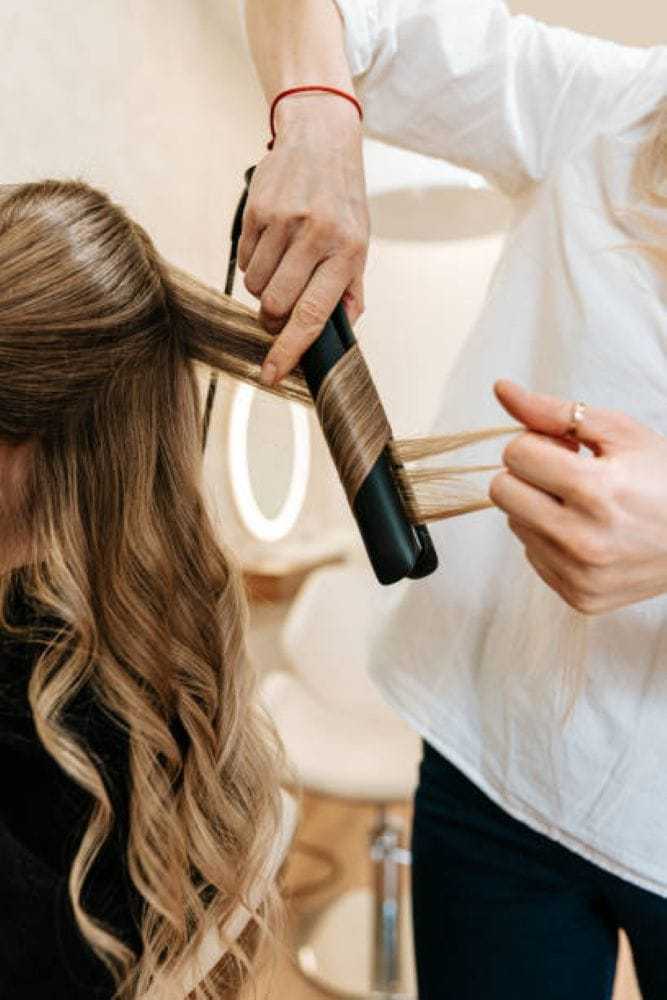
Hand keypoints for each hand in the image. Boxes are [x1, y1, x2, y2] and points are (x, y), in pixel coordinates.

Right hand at [237, 96, 369, 385]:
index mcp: (347, 252)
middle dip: (272, 316)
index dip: (289, 350)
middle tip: (281, 305)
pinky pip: (243, 260)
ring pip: (255, 285)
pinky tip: (271, 240)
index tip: (272, 374)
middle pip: (275, 304)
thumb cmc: (342, 200)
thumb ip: (349, 292)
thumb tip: (337, 336)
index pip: (312, 315)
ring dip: (263, 286)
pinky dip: (253, 261)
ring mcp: (284, 220)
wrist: (320, 137)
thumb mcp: (358, 244)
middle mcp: (317, 235)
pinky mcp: (257, 208)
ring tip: (282, 261)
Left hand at [488, 379, 666, 614]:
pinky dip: (551, 540)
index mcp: (593, 490)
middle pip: (502, 491)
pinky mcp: (579, 597)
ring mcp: (580, 574)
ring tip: (584, 504)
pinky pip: (533, 556)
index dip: (538, 443)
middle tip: (567, 474)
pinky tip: (588, 532)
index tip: (566, 448)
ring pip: (515, 524)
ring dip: (539, 508)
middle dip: (528, 475)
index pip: (515, 454)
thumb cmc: (665, 478)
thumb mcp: (620, 433)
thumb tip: (501, 389)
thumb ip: (555, 411)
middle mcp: (582, 539)